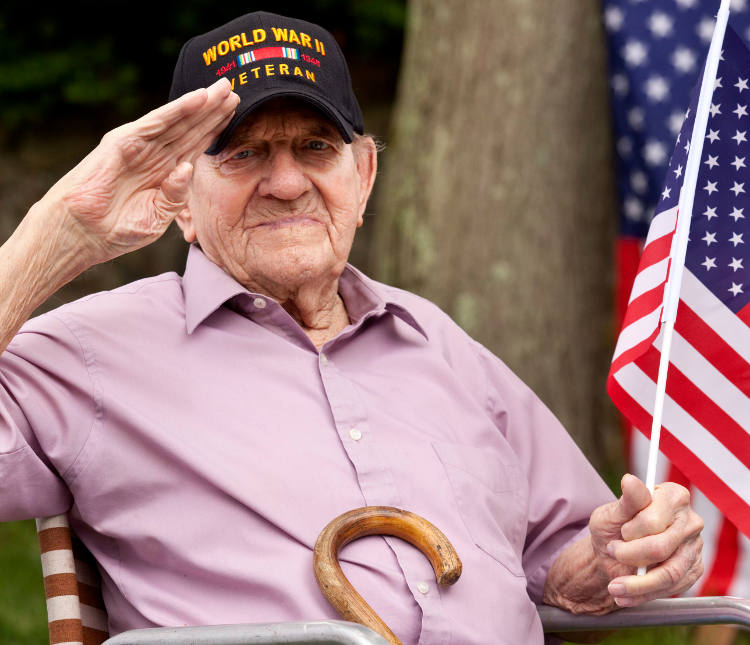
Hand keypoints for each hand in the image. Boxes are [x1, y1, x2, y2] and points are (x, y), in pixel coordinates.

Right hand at [33, 77, 238, 268]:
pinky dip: (177, 110)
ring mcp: (139, 146)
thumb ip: (175, 195)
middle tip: (238, 90)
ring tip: (224, 88)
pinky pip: (156, 123)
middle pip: (191, 127)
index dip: (216, 128)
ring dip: (202, 104)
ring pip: (178, 120)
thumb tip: (187, 168)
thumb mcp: (158, 216)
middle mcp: (155, 154)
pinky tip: (198, 99)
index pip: (196, 144)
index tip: (238, 113)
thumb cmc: (117, 229)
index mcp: (166, 171)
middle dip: (214, 110)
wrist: (82, 233)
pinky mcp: (123, 142)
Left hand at [590, 473, 703, 607]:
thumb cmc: (614, 527)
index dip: (632, 530)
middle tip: (613, 551)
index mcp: (673, 496)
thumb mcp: (611, 513)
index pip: (654, 520)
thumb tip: (630, 480)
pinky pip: (672, 588)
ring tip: (614, 586)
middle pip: (661, 548)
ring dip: (636, 584)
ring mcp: (695, 547)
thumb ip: (626, 501)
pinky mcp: (693, 570)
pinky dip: (644, 594)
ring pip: (669, 573)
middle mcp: (690, 520)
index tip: (620, 533)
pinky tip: (626, 594)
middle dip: (629, 556)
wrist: (614, 554)